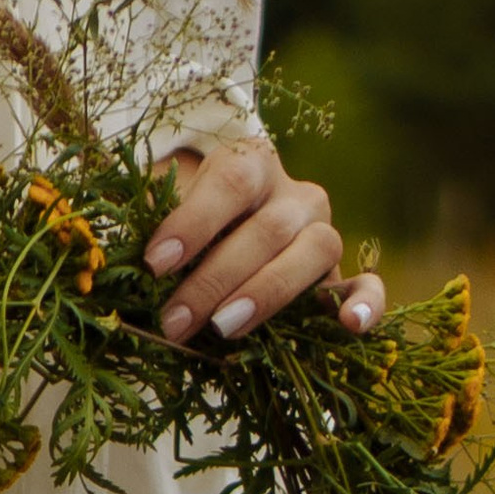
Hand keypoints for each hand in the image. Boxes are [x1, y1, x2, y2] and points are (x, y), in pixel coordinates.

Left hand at [144, 136, 385, 345]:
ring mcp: (325, 232)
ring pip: (315, 250)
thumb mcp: (171, 217)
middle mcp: (295, 194)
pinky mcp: (344, 274)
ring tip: (224, 328)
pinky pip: (368, 283)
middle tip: (175, 321)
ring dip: (268, 293)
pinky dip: (367, 302)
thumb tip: (126, 265)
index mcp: (251, 165)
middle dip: (215, 278)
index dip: (193, 222)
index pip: (229, 183)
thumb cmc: (195, 230)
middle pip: (267, 228)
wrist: (239, 237)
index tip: (155, 264)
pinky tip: (349, 326)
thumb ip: (157, 228)